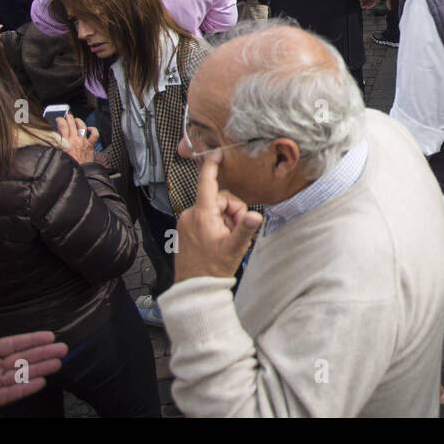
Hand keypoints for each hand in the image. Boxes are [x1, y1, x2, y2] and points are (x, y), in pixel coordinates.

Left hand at [0, 302, 66, 416]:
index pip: (11, 344)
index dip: (30, 339)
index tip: (49, 335)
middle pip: (21, 359)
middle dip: (42, 353)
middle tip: (63, 349)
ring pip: (19, 375)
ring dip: (38, 369)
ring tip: (57, 364)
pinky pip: (8, 395)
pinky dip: (23, 389)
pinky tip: (39, 382)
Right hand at [56, 113, 97, 163]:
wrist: (79, 173)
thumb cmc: (68, 165)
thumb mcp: (57, 154)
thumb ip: (55, 145)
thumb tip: (53, 137)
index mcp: (65, 143)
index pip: (62, 126)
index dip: (60, 120)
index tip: (58, 119)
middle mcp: (75, 140)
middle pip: (72, 124)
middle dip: (69, 117)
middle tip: (67, 115)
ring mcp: (83, 142)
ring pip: (82, 127)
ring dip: (79, 121)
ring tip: (76, 119)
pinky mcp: (90, 145)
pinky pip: (95, 135)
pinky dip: (93, 130)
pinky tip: (90, 128)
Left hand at [174, 154, 262, 281]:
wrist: (195, 289)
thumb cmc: (213, 269)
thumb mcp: (233, 248)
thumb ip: (245, 229)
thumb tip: (257, 215)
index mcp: (202, 214)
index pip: (207, 183)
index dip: (212, 166)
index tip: (217, 153)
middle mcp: (190, 214)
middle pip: (219, 199)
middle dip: (232, 211)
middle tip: (235, 232)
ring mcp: (186, 222)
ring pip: (213, 209)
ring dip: (225, 220)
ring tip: (226, 239)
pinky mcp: (185, 229)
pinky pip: (205, 217)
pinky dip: (215, 225)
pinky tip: (218, 241)